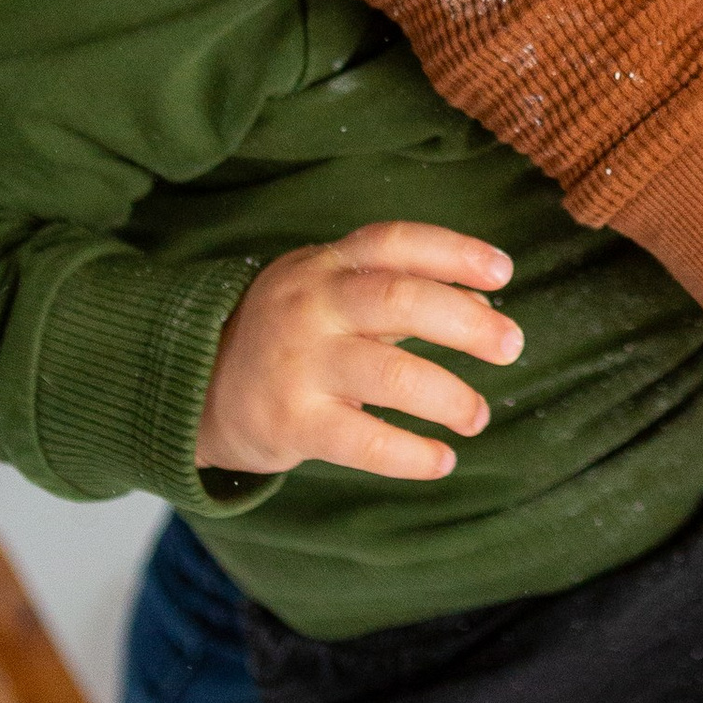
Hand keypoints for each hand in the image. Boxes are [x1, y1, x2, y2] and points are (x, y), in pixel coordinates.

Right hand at [196, 222, 520, 481]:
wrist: (191, 386)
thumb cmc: (290, 331)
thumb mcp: (332, 291)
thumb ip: (403, 292)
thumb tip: (486, 308)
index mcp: (328, 265)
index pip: (397, 242)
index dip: (455, 252)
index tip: (504, 273)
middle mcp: (314, 306)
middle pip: (402, 300)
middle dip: (468, 323)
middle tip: (511, 347)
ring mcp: (301, 364)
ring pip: (393, 374)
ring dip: (450, 398)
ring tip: (478, 416)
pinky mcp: (292, 422)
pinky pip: (365, 441)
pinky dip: (413, 454)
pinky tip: (442, 460)